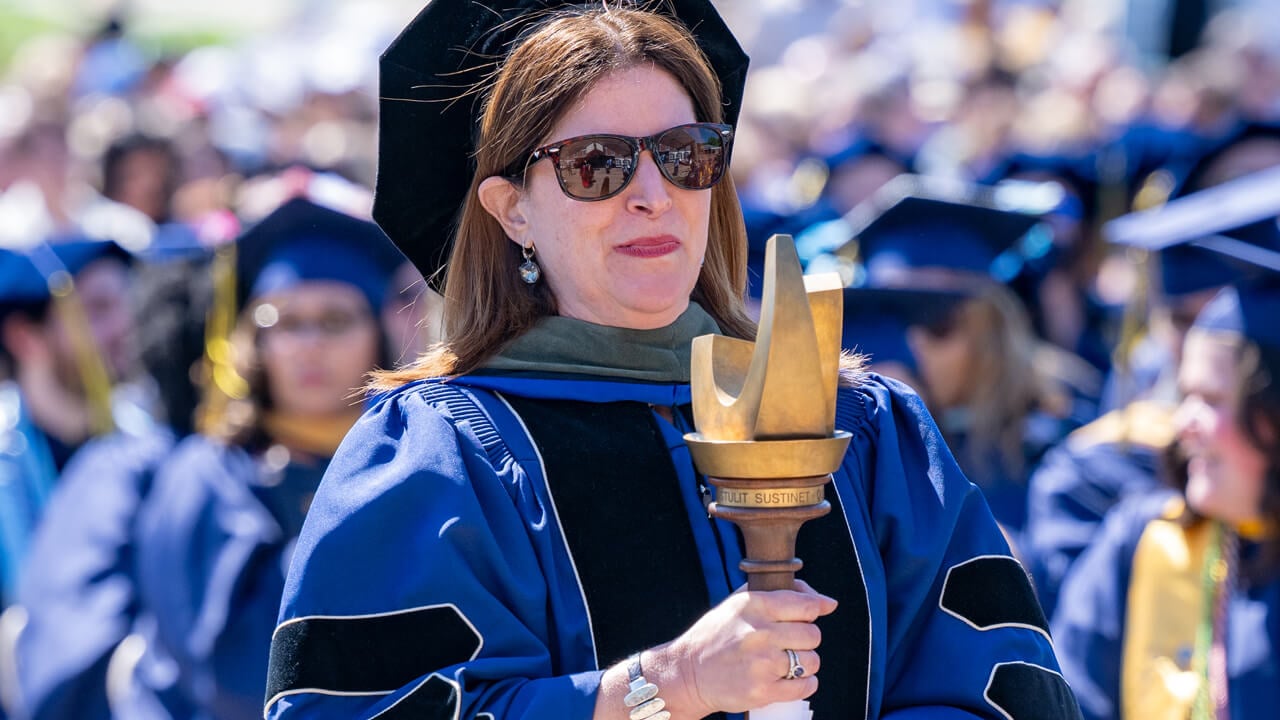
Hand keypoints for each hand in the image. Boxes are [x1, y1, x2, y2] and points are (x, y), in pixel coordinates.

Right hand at [652, 580, 836, 715]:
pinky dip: (803, 683)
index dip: (813, 610)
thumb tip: (824, 601)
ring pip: (812, 661)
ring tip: (784, 662)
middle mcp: (760, 633)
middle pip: (813, 635)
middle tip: (788, 642)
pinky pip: (806, 686)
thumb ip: (779, 594)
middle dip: (805, 639)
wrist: (688, 672)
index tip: (810, 615)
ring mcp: (762, 663)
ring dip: (804, 663)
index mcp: (754, 606)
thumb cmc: (715, 636)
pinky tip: (787, 678)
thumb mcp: (738, 603)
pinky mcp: (764, 690)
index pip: (807, 606)